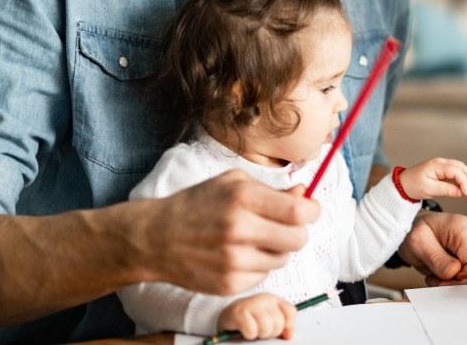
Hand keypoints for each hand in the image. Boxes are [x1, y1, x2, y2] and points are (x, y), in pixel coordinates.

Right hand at [135, 170, 319, 296]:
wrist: (155, 238)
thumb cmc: (196, 204)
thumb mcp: (232, 183)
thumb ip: (271, 190)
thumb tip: (305, 195)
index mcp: (242, 198)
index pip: (299, 212)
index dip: (311, 211)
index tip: (307, 210)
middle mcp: (239, 230)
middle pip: (298, 239)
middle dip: (296, 232)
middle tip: (282, 226)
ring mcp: (234, 261)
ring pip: (283, 259)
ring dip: (276, 249)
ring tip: (253, 239)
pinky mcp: (229, 284)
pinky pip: (264, 275)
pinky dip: (257, 265)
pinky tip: (237, 254)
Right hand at [216, 293, 296, 340]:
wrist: (228, 316)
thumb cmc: (251, 320)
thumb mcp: (269, 320)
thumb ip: (282, 326)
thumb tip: (289, 335)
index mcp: (274, 300)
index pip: (290, 312)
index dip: (287, 326)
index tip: (280, 332)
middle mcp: (264, 299)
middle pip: (278, 323)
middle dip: (272, 333)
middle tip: (262, 332)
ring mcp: (251, 304)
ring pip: (266, 327)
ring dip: (260, 334)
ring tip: (254, 332)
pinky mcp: (238, 312)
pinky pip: (251, 330)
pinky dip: (249, 335)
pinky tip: (244, 331)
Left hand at [397, 211, 466, 283]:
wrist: (419, 224)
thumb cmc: (417, 230)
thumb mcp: (417, 243)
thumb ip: (436, 259)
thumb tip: (454, 273)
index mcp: (465, 228)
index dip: (459, 282)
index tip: (440, 284)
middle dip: (455, 281)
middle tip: (434, 277)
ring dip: (457, 279)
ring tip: (438, 270)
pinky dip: (461, 276)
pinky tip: (447, 269)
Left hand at [398, 158, 466, 201]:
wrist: (402, 184)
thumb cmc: (412, 185)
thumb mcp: (429, 189)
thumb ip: (446, 190)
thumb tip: (460, 192)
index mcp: (437, 165)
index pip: (456, 171)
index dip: (464, 182)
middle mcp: (440, 163)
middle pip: (461, 167)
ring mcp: (441, 167)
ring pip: (459, 170)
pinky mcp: (441, 172)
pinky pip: (454, 174)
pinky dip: (461, 181)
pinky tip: (464, 190)